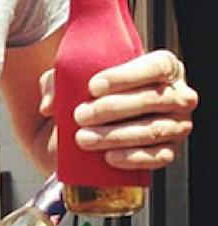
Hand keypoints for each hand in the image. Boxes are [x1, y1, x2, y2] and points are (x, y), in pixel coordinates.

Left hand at [39, 50, 197, 170]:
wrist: (99, 123)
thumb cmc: (92, 93)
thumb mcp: (75, 77)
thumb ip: (56, 81)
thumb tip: (48, 105)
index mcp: (164, 67)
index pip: (155, 67)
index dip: (126, 76)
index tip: (92, 86)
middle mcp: (178, 95)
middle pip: (151, 100)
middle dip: (112, 109)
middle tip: (79, 115)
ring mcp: (177, 125)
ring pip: (152, 130)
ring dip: (117, 135)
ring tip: (83, 139)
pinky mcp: (169, 151)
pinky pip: (158, 157)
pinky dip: (134, 158)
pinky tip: (109, 157)